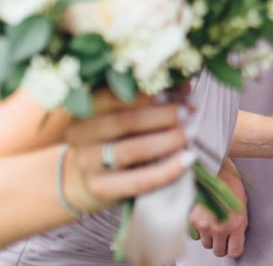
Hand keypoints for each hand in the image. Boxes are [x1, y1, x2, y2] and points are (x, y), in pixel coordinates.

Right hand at [61, 94, 189, 214]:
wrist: (87, 178)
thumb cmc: (115, 135)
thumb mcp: (125, 111)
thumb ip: (154, 95)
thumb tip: (184, 85)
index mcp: (84, 106)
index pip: (114, 94)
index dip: (149, 93)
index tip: (179, 92)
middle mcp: (80, 133)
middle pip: (126, 121)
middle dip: (164, 115)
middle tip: (189, 112)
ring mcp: (87, 162)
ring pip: (133, 150)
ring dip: (169, 140)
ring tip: (192, 132)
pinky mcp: (100, 188)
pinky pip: (138, 180)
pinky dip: (168, 170)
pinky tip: (188, 158)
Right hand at [190, 157, 247, 257]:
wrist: (214, 168)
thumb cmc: (230, 182)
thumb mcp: (241, 205)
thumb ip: (238, 225)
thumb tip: (235, 239)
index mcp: (236, 224)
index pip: (234, 252)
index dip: (234, 248)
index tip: (233, 244)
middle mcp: (220, 228)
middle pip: (218, 251)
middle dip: (221, 243)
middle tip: (222, 230)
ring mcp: (204, 225)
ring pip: (205, 243)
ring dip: (209, 235)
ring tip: (213, 219)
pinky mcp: (191, 221)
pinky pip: (195, 234)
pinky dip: (198, 229)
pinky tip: (203, 216)